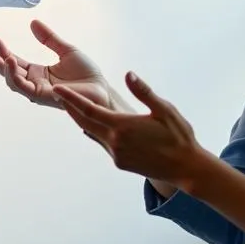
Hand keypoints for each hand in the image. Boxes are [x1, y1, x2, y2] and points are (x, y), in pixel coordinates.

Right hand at [0, 20, 119, 110]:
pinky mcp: (45, 97)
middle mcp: (36, 84)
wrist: (102, 89)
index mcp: (38, 74)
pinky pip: (26, 88)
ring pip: (15, 83)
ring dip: (6, 70)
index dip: (4, 51)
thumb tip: (33, 22)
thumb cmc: (87, 74)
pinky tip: (13, 62)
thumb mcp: (66, 50)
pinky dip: (17, 77)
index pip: (16, 62)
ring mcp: (39, 92)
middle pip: (10, 74)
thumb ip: (49, 39)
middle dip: (0, 60)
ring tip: (3, 56)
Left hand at [52, 72, 208, 189]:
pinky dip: (95, 132)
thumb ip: (144, 92)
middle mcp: (115, 142)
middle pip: (85, 122)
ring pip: (93, 134)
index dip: (72, 99)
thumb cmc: (178, 136)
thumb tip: (128, 74)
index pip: (89, 110)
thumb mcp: (164, 109)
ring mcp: (117, 154)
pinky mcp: (121, 162)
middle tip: (58, 96)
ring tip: (72, 108)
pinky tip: (94, 127)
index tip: (58, 90)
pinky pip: (103, 144)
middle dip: (70, 108)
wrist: (186, 168)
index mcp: (123, 126)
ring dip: (82, 120)